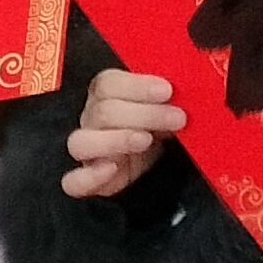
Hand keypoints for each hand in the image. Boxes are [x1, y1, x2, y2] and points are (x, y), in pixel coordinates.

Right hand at [61, 63, 185, 199]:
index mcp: (106, 93)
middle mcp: (91, 119)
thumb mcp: (167, 104)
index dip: (137, 86)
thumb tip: (189, 81)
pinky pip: (73, 181)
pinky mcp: (87, 180)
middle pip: (102, 111)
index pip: (107, 83)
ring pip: (81, 142)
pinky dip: (89, 176)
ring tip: (146, 140)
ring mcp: (87, 150)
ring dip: (116, 140)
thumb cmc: (160, 125)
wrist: (159, 162)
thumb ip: (170, 93)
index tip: (167, 91)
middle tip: (177, 118)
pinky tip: (112, 169)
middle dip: (144, 114)